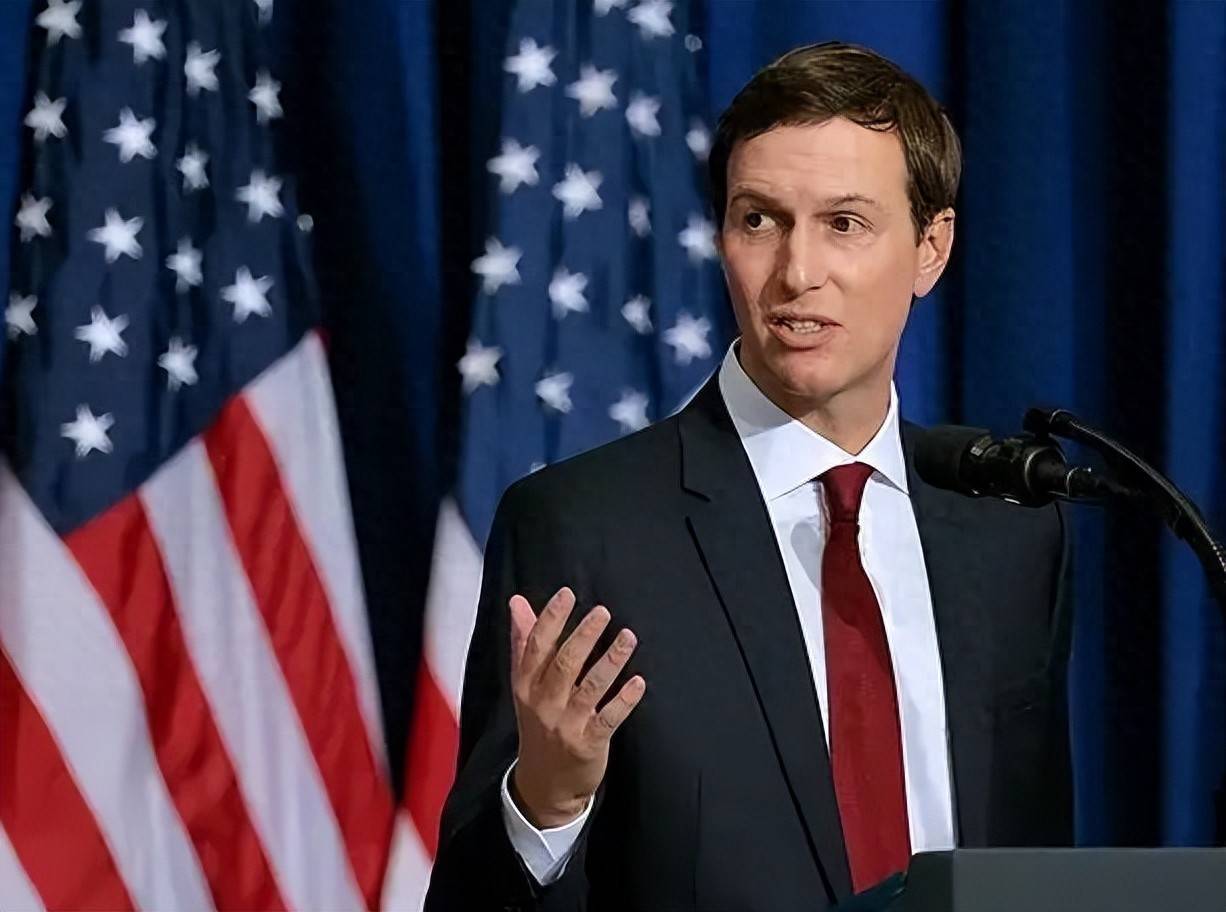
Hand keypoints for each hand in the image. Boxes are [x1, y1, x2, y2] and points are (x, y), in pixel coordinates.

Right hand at [508, 587, 644, 828]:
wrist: (544, 784)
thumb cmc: (538, 722)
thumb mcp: (525, 685)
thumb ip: (524, 641)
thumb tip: (517, 601)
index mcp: (525, 685)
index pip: (536, 646)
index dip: (551, 618)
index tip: (568, 593)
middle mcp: (543, 703)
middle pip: (564, 664)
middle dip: (584, 635)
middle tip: (603, 611)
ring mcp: (566, 725)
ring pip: (590, 688)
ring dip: (611, 661)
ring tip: (629, 637)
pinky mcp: (588, 744)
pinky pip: (608, 719)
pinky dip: (624, 700)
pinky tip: (639, 682)